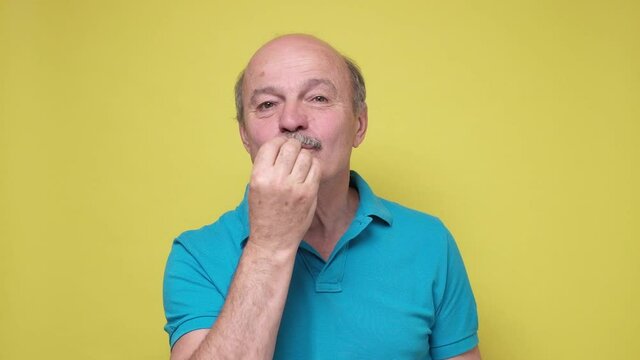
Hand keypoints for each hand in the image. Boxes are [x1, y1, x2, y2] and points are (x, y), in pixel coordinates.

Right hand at [247, 137, 320, 254]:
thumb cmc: (263, 212)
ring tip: (300, 164)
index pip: (272, 145)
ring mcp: (294, 187)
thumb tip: (282, 145)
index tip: (282, 145)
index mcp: (259, 176)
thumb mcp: (255, 187)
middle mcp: (276, 179)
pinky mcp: (309, 193)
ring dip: (304, 156)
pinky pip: (316, 168)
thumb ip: (267, 166)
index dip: (279, 142)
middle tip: (293, 153)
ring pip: (305, 155)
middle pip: (291, 146)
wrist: (273, 239)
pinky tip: (308, 172)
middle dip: (293, 146)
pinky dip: (313, 166)